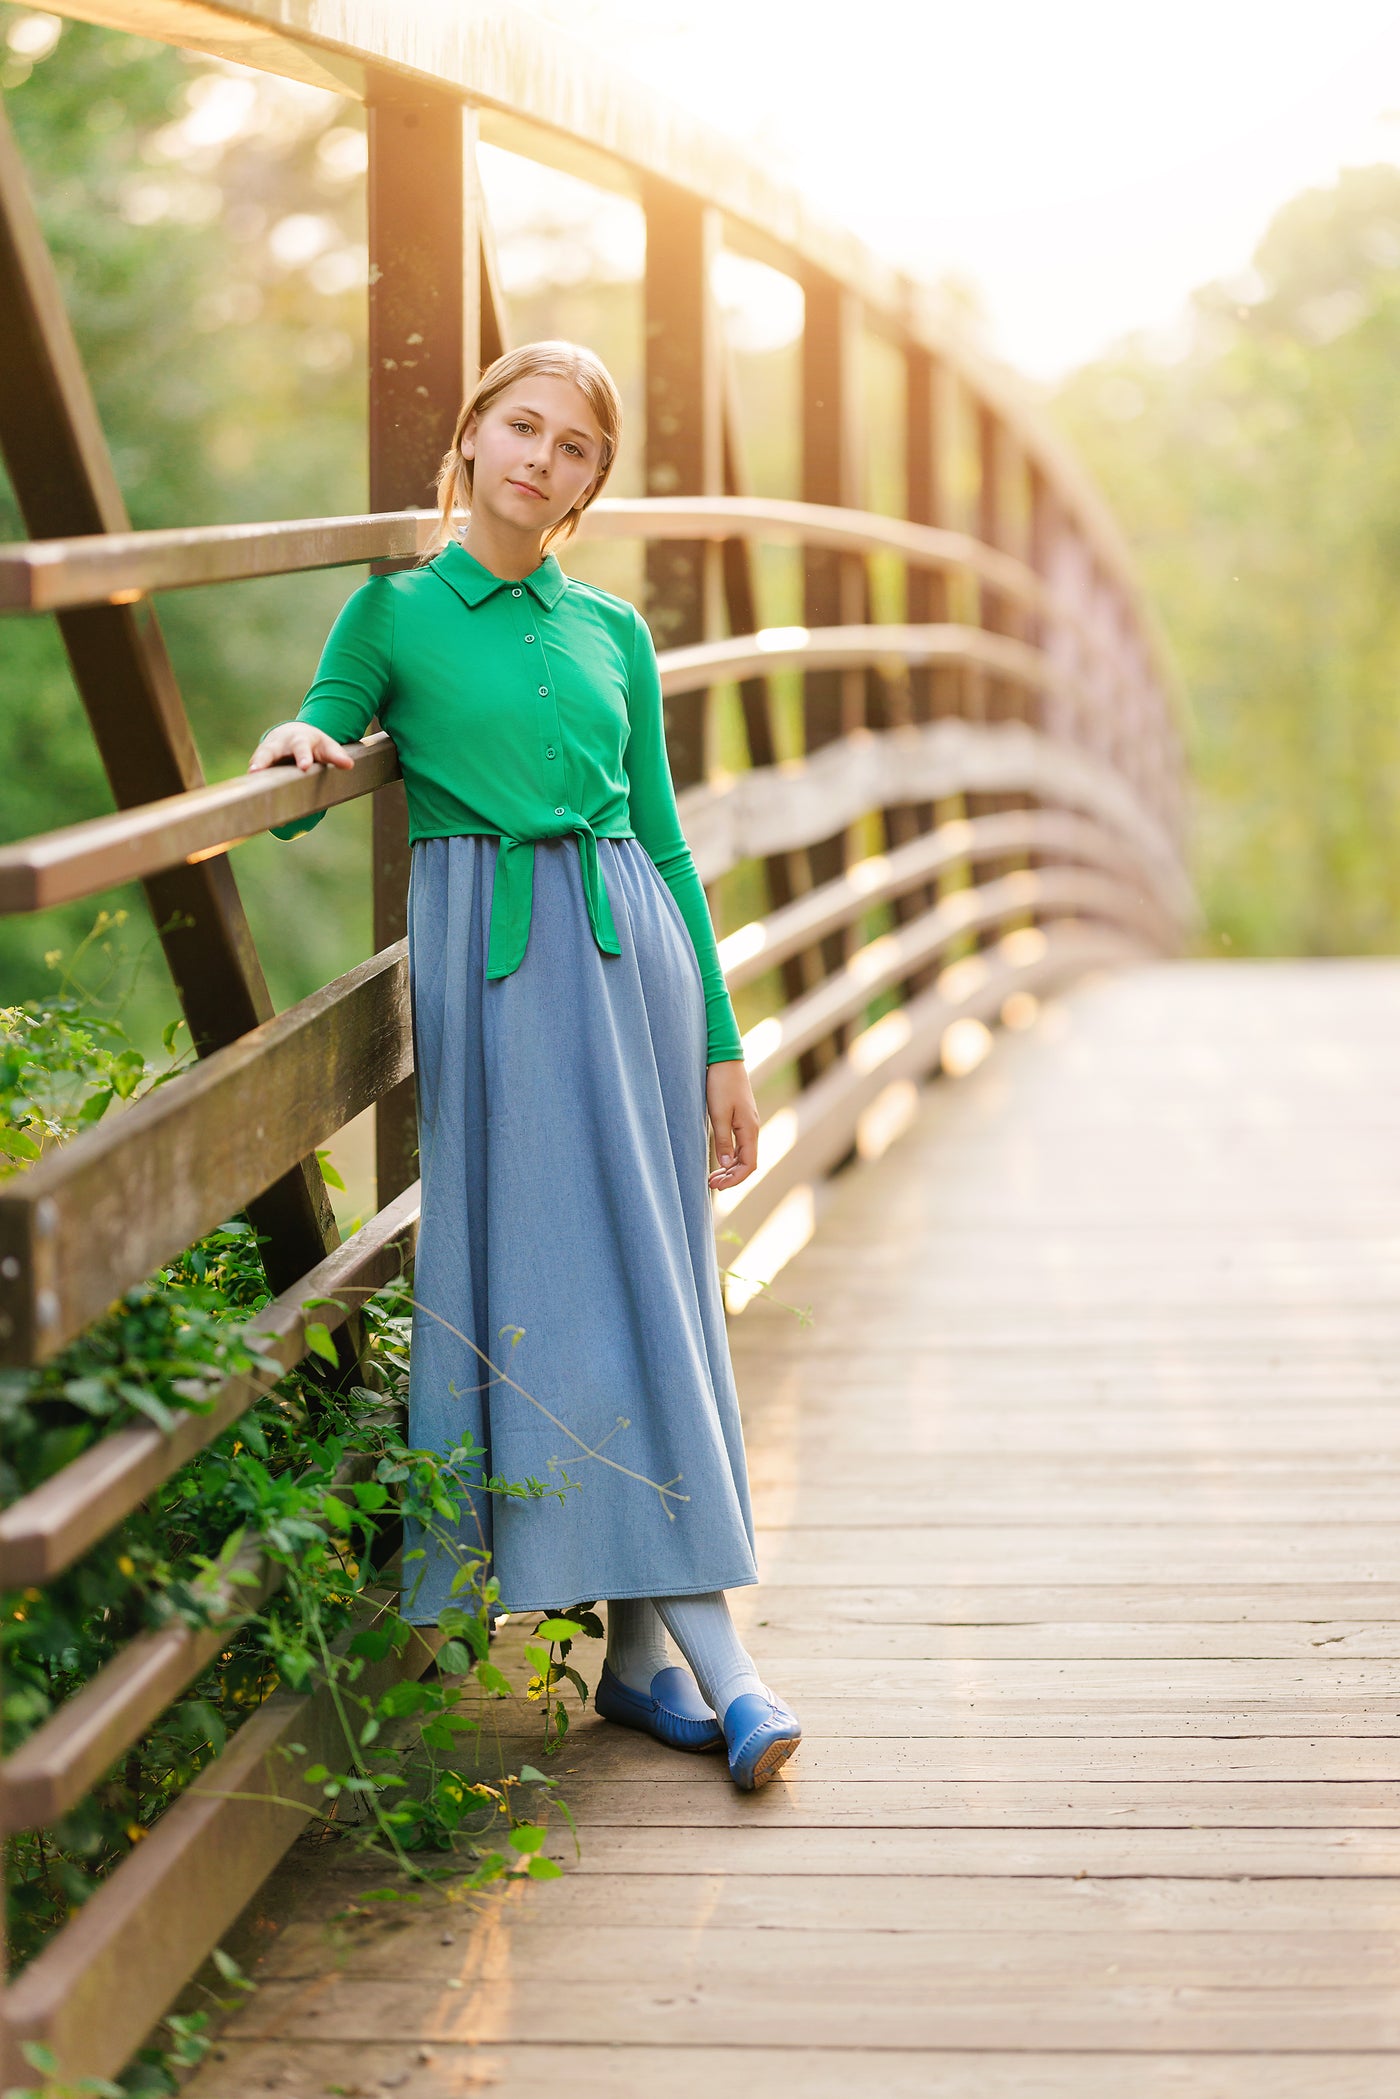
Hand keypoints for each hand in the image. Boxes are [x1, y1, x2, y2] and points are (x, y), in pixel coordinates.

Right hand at [248, 722, 354, 774]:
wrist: (292, 733)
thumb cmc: (314, 744)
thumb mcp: (326, 747)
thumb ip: (337, 756)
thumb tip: (349, 765)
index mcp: (299, 741)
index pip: (301, 748)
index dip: (302, 757)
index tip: (304, 766)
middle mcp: (279, 745)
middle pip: (270, 751)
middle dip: (264, 761)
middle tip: (257, 771)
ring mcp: (265, 753)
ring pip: (256, 760)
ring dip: (251, 769)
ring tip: (246, 780)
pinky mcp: (258, 763)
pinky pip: (253, 772)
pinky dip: (250, 783)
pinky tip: (247, 798)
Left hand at [706, 1059, 758, 1190]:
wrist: (724, 1060)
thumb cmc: (720, 1085)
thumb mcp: (718, 1114)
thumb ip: (724, 1140)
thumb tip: (727, 1165)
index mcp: (749, 1129)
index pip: (749, 1165)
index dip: (736, 1180)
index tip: (719, 1187)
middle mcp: (752, 1129)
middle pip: (747, 1162)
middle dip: (731, 1177)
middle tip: (711, 1185)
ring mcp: (748, 1123)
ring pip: (744, 1154)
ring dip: (730, 1168)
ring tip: (713, 1177)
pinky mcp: (741, 1118)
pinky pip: (740, 1144)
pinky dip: (731, 1156)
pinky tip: (719, 1160)